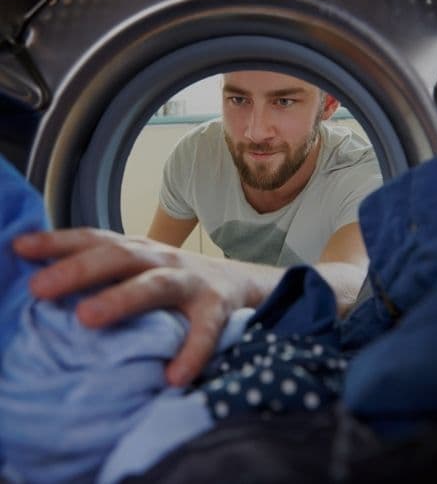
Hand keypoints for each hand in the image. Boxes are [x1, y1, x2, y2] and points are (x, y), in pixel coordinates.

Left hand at [13, 228, 255, 385]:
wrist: (235, 281)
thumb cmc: (174, 278)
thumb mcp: (140, 267)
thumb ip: (103, 271)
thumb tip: (43, 283)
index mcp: (138, 250)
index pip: (95, 239)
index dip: (59, 241)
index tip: (19, 247)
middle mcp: (161, 259)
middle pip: (119, 257)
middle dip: (80, 269)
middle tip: (40, 287)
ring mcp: (190, 281)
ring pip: (156, 285)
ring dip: (123, 298)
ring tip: (88, 318)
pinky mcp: (216, 307)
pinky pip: (204, 331)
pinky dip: (191, 352)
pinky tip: (173, 376)